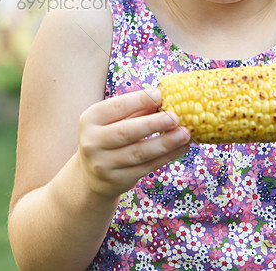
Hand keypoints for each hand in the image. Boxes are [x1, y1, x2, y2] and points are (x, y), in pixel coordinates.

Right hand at [76, 88, 190, 197]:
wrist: (92, 174)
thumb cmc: (110, 137)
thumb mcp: (115, 120)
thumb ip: (137, 109)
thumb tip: (165, 96)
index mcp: (90, 119)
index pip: (116, 107)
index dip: (139, 100)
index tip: (161, 94)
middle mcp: (92, 142)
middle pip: (126, 132)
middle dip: (153, 124)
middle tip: (176, 117)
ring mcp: (103, 164)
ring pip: (139, 153)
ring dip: (165, 143)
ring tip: (185, 134)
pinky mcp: (117, 180)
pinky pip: (146, 167)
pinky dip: (167, 157)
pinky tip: (181, 148)